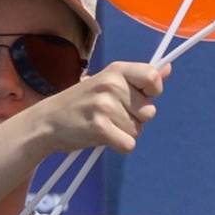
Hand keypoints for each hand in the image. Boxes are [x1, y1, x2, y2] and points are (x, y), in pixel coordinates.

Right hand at [30, 58, 166, 161]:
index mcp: (116, 70)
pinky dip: (118, 146)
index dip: (152, 93)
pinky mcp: (100, 129)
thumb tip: (168, 68)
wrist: (47, 121)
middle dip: (135, 119)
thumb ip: (139, 78)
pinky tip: (103, 137)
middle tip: (111, 115)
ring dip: (123, 132)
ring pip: (138, 130)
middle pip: (149, 112)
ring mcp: (105, 106)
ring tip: (102, 124)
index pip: (153, 78)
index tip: (139, 97)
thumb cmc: (82, 103)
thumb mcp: (108, 83)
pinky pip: (128, 144)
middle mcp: (112, 85)